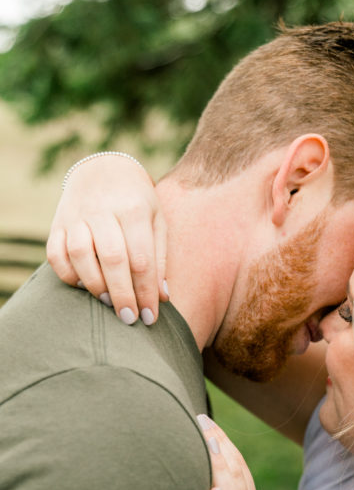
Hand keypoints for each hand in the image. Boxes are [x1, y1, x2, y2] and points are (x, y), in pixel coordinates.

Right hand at [46, 153, 167, 324]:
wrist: (104, 170)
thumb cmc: (138, 203)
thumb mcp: (157, 222)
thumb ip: (159, 258)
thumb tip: (161, 297)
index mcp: (134, 210)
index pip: (141, 259)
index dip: (145, 292)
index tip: (150, 318)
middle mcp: (103, 211)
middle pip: (112, 259)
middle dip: (122, 294)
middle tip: (129, 319)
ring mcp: (76, 216)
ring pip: (80, 255)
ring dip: (94, 285)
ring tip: (107, 301)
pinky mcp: (57, 224)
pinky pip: (55, 254)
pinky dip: (67, 274)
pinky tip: (83, 285)